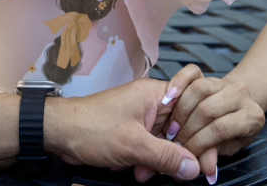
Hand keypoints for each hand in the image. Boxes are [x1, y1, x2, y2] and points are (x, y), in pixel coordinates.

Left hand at [44, 79, 200, 181]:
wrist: (61, 133)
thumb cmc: (92, 127)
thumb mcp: (133, 145)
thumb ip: (167, 156)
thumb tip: (194, 167)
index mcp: (155, 93)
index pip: (192, 104)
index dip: (202, 131)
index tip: (206, 160)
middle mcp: (151, 101)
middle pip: (183, 125)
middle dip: (180, 151)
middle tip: (181, 172)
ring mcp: (143, 116)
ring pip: (168, 140)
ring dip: (162, 160)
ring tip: (145, 172)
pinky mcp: (134, 130)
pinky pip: (153, 146)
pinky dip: (149, 161)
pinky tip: (138, 171)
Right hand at [162, 64, 264, 162]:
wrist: (237, 104)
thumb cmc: (233, 130)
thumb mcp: (228, 146)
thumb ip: (215, 154)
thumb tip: (206, 171)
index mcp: (252, 116)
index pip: (220, 129)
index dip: (200, 142)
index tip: (185, 154)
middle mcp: (240, 94)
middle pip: (207, 109)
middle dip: (187, 128)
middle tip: (174, 142)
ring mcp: (223, 81)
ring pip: (198, 89)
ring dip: (180, 110)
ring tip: (172, 127)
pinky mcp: (208, 73)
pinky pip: (191, 72)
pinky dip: (178, 83)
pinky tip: (168, 98)